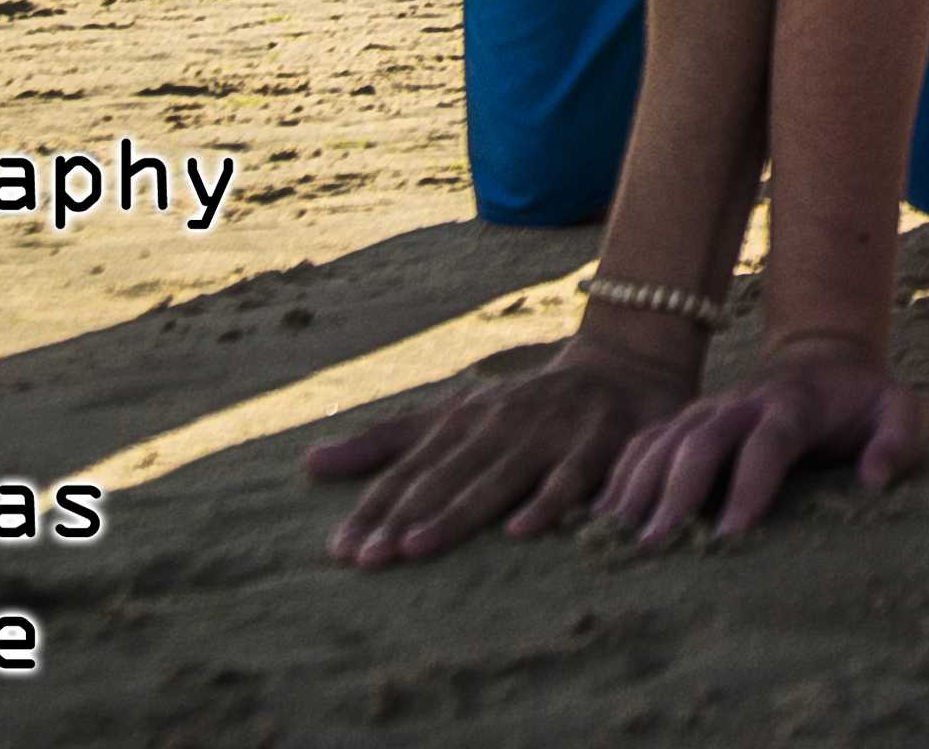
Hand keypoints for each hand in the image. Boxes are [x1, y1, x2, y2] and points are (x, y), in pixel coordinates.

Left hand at [309, 336, 698, 566]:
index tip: (340, 550)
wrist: (620, 369)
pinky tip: (520, 533)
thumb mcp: (451, 417)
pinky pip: (569, 480)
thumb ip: (385, 442)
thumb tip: (308, 463)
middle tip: (366, 560)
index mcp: (460, 421)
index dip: (373, 509)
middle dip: (403, 518)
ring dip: (455, 514)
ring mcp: (546, 432)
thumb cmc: (521, 407)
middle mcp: (497, 424)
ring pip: (494, 479)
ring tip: (417, 548)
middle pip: (443, 478)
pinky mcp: (595, 445)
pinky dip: (545, 504)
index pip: (407, 471)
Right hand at [593, 339, 923, 547]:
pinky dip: (621, 472)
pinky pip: (646, 440)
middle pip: (702, 439)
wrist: (825, 360)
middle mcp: (743, 402)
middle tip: (659, 545)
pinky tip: (603, 514)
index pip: (769, 441)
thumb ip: (898, 438)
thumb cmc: (863, 401)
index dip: (750, 484)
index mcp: (795, 403)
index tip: (733, 534)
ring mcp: (710, 408)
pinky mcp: (689, 419)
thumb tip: (875, 480)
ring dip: (640, 484)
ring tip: (621, 536)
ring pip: (665, 438)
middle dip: (678, 491)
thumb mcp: (900, 409)